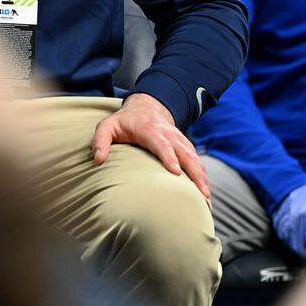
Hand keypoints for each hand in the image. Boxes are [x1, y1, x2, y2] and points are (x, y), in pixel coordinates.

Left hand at [91, 93, 209, 198]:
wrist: (146, 107)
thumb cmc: (124, 122)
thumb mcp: (107, 126)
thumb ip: (100, 141)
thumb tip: (98, 160)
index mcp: (149, 130)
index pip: (161, 144)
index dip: (169, 156)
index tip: (176, 172)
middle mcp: (168, 135)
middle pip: (185, 153)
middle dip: (194, 172)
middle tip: (201, 193)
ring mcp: (179, 140)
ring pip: (194, 158)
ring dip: (202, 177)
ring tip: (207, 198)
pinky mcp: (185, 146)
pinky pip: (196, 160)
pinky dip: (203, 175)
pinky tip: (205, 192)